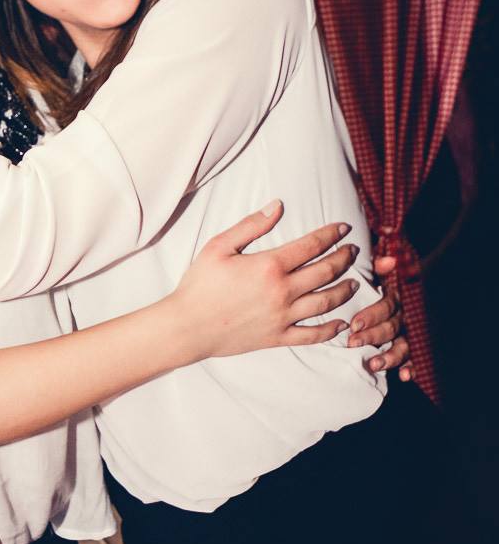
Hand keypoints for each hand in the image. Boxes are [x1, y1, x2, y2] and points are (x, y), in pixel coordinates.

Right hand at [169, 200, 359, 363]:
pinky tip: (341, 323)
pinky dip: (331, 330)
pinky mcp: (277, 337)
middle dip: (344, 258)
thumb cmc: (199, 284)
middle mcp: (282, 292)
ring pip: (326, 303)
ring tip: (355, 283)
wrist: (187, 327)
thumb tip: (277, 206)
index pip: (311, 246)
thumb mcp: (219, 246)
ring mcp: (282, 317)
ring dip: (345, 290)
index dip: (331, 235)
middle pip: (325, 272)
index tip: (343, 229)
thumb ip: (251, 226)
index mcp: (269, 266)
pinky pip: (312, 335)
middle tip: (353, 251)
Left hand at [347, 254, 412, 381]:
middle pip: (391, 327)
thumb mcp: (374, 270)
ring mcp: (407, 332)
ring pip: (402, 345)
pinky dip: (411, 368)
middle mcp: (403, 314)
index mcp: (394, 296)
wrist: (388, 289)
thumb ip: (379, 266)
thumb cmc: (374, 281)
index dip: (371, 315)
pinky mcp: (408, 346)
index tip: (354, 323)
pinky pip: (413, 358)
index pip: (386, 306)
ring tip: (373, 364)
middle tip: (353, 342)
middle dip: (372, 336)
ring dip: (389, 356)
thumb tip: (389, 262)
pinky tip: (405, 377)